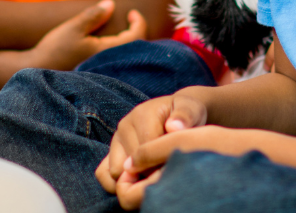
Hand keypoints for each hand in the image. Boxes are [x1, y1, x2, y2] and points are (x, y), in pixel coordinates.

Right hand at [29, 0, 147, 71]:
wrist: (38, 71)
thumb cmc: (55, 49)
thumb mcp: (73, 28)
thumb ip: (93, 16)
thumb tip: (111, 4)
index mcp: (107, 53)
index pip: (136, 38)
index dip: (139, 23)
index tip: (132, 13)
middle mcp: (109, 65)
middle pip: (134, 49)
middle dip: (135, 32)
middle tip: (130, 19)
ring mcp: (102, 70)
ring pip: (124, 56)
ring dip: (126, 42)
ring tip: (121, 29)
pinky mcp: (95, 73)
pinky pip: (115, 61)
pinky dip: (117, 50)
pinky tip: (108, 44)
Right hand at [115, 125, 265, 208]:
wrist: (178, 113)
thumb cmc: (187, 114)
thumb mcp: (192, 110)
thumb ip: (185, 116)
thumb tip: (174, 127)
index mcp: (142, 115)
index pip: (146, 152)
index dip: (161, 166)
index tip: (175, 168)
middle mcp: (124, 126)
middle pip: (131, 165)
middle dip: (149, 175)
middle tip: (167, 176)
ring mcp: (116, 140)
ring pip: (116, 173)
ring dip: (134, 181)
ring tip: (154, 179)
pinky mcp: (111, 152)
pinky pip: (104, 174)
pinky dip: (117, 185)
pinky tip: (138, 184)